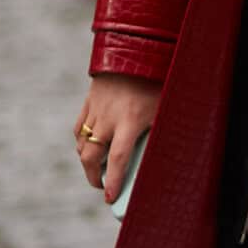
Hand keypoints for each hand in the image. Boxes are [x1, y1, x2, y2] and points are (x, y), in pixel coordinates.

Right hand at [74, 74, 162, 199]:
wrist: (134, 49)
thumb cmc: (156, 81)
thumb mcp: (164, 107)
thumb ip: (161, 130)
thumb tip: (169, 155)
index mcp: (130, 121)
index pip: (118, 159)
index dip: (113, 181)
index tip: (109, 198)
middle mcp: (108, 118)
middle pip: (91, 156)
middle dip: (93, 176)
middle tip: (100, 185)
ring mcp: (96, 110)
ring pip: (82, 144)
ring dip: (87, 160)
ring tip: (97, 167)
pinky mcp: (88, 102)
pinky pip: (79, 128)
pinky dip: (81, 140)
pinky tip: (89, 146)